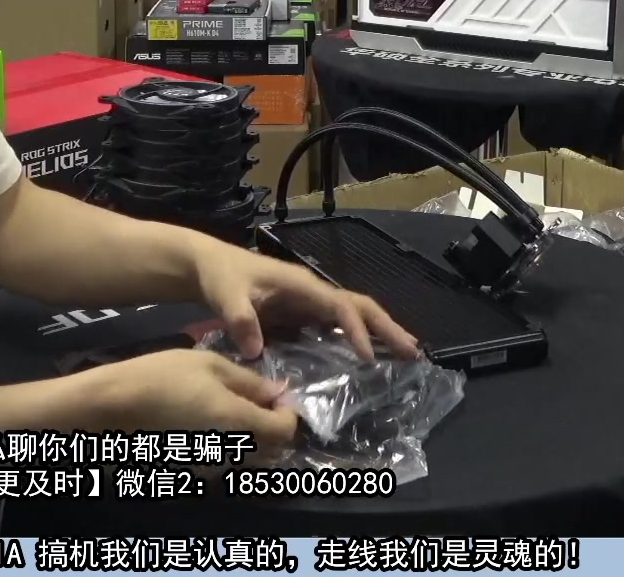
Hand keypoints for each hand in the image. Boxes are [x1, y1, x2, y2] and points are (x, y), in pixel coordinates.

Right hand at [83, 347, 298, 450]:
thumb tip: (279, 393)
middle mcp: (231, 453)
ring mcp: (211, 467)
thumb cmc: (163, 377)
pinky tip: (207, 422)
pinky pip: (224, 462)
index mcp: (240, 424)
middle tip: (259, 399)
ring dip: (252, 438)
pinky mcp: (192, 473)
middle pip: (272, 450)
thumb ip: (249, 382)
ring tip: (231, 408)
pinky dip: (228, 446)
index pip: (285, 431)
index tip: (278, 394)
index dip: (288, 413)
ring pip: (249, 459)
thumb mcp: (210, 365)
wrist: (112, 408)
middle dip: (273, 427)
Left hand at [193, 243, 419, 361]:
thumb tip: (257, 351)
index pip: (340, 307)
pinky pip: (339, 325)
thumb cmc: (220, 277)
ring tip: (407, 354)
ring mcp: (310, 301)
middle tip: (414, 353)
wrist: (208, 266)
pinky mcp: (304, 312)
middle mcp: (313, 291)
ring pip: (355, 314)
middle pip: (360, 306)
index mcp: (302, 285)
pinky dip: (360, 337)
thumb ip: (240, 320)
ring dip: (381, 331)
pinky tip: (371, 357)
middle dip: (388, 328)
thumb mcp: (225, 296)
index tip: (369, 357)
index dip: (356, 331)